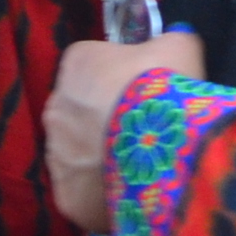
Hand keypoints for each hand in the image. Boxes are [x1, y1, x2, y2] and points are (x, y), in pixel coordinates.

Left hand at [44, 30, 203, 231]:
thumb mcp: (179, 46)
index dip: (120, 81)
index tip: (144, 94)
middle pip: (80, 112)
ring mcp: (57, 155)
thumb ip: (171, 40)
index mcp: (77, 63)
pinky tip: (131, 192)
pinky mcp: (66, 196)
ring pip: (78, 154)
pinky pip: (84, 192)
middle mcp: (56, 107)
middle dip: (104, 121)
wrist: (163, 146)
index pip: (92, 67)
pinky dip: (102, 194)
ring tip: (139, 166)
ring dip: (100, 158)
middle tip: (142, 132)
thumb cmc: (166, 86)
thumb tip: (175, 39)